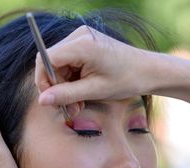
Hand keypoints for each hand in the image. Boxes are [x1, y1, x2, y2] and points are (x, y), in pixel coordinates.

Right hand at [35, 26, 149, 105]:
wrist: (147, 71)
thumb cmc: (126, 80)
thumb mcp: (94, 91)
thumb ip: (66, 95)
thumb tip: (42, 101)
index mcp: (82, 44)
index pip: (46, 59)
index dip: (44, 81)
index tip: (52, 100)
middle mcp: (79, 36)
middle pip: (50, 62)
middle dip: (56, 87)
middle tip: (69, 108)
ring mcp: (82, 37)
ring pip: (58, 64)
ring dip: (63, 87)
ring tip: (77, 105)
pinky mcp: (84, 43)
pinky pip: (67, 63)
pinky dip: (70, 80)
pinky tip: (81, 94)